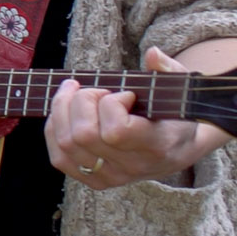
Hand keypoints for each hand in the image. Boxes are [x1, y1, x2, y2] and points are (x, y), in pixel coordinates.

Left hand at [46, 46, 229, 189]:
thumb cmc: (176, 113)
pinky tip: (67, 112)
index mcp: (158, 146)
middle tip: (99, 91)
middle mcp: (133, 167)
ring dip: (63, 109)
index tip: (126, 94)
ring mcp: (112, 177)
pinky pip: (59, 158)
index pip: (116, 131)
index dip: (112, 104)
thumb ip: (168, 70)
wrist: (180, 147)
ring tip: (77, 93)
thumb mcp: (181, 89)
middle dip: (83, 101)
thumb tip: (153, 54)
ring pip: (66, 143)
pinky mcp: (96, 181)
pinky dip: (55, 129)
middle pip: (84, 135)